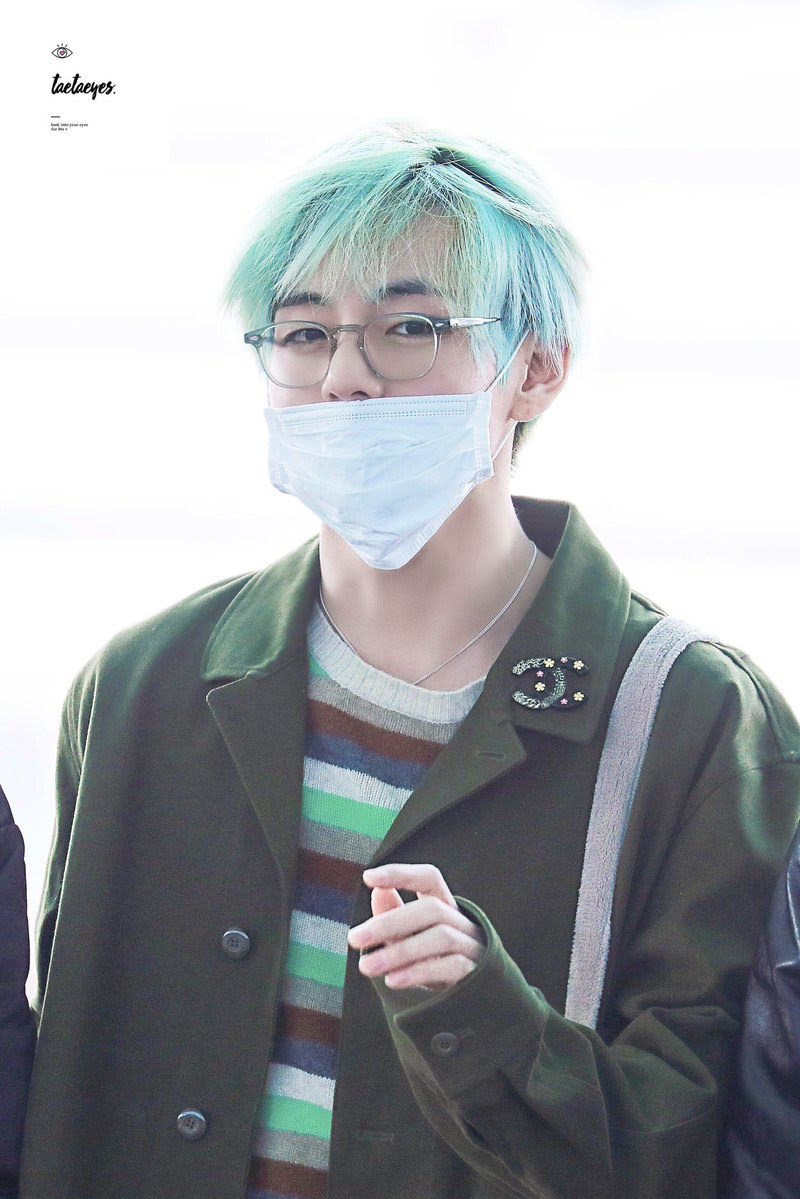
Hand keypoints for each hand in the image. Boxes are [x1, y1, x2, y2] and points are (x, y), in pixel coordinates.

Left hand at [347, 863, 486, 991]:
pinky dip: (419, 972)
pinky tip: (392, 980)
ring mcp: (473, 946)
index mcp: (445, 906)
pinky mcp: (477, 974)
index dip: (401, 874)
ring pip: (441, 937)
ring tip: (366, 966)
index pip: (429, 878)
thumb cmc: (433, 962)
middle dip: (390, 923)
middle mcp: (463, 921)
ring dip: (399, 951)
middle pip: (431, 909)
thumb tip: (378, 891)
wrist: (468, 1001)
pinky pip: (451, 967)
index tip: (368, 878)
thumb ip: (393, 916)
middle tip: (354, 938)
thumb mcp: (409, 938)